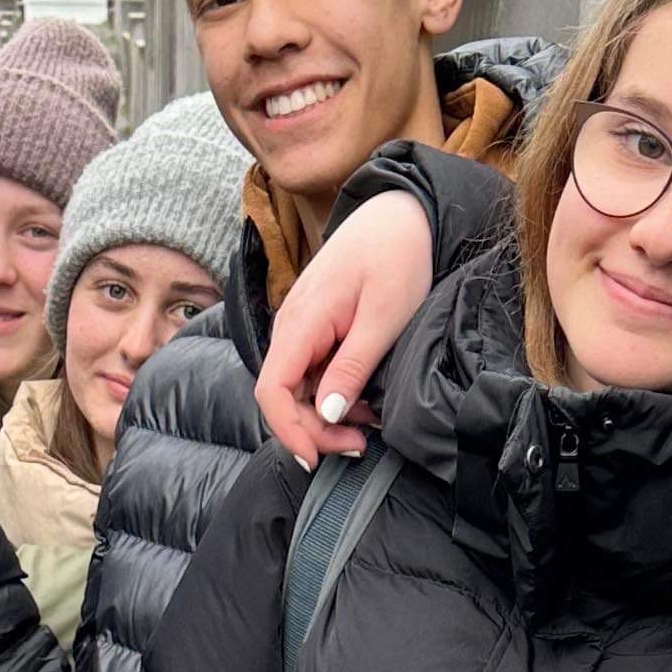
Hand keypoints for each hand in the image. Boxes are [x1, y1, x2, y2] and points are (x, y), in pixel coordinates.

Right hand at [255, 192, 435, 464]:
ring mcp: (301, 328)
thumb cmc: (396, 256)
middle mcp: (291, 327)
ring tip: (369, 424)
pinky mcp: (316, 329)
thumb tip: (327, 414)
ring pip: (297, 389)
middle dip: (314, 430)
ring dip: (326, 416)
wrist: (400, 214)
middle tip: (360, 446)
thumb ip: (353, 366)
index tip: (317, 457)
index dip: (287, 430)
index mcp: (302, 322)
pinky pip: (312, 373)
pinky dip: (333, 395)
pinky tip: (364, 400)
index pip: (271, 390)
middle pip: (282, 397)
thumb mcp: (384, 317)